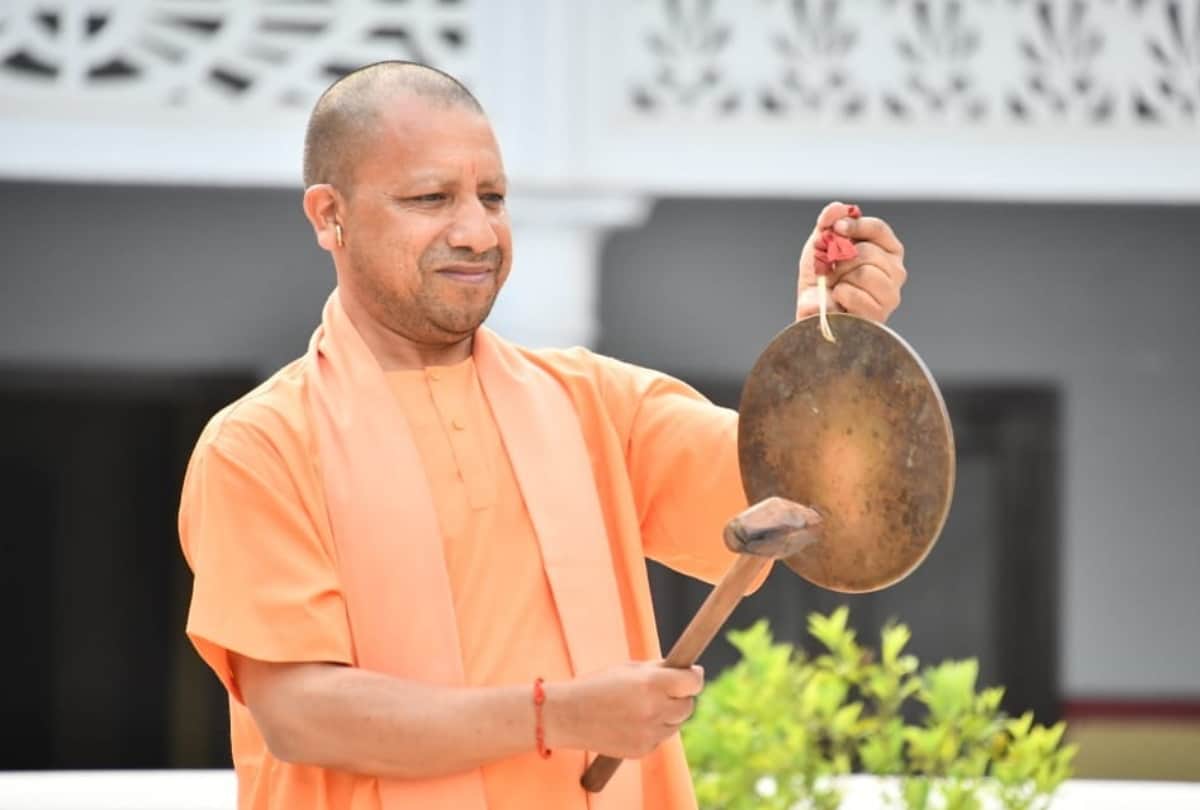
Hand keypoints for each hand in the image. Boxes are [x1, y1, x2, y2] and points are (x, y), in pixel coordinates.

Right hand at [544, 661, 702, 758]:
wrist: (568, 715)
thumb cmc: (598, 685)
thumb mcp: (628, 668)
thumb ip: (658, 670)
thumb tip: (687, 670)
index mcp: (651, 684)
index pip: (693, 682)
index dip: (694, 676)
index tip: (692, 672)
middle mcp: (654, 709)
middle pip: (688, 706)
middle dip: (681, 696)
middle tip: (667, 690)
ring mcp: (649, 733)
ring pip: (676, 724)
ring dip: (669, 714)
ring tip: (644, 706)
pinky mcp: (643, 750)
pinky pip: (660, 737)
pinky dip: (654, 729)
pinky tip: (633, 721)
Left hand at [796, 201, 907, 322]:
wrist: (812, 311)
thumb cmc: (821, 278)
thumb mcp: (820, 244)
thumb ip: (828, 222)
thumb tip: (838, 207)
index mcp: (887, 250)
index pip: (878, 229)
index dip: (856, 226)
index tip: (836, 229)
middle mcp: (896, 271)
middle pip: (869, 252)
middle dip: (841, 260)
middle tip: (832, 270)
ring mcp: (891, 294)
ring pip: (866, 273)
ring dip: (841, 279)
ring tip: (837, 286)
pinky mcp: (880, 314)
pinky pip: (857, 294)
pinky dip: (841, 295)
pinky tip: (840, 300)